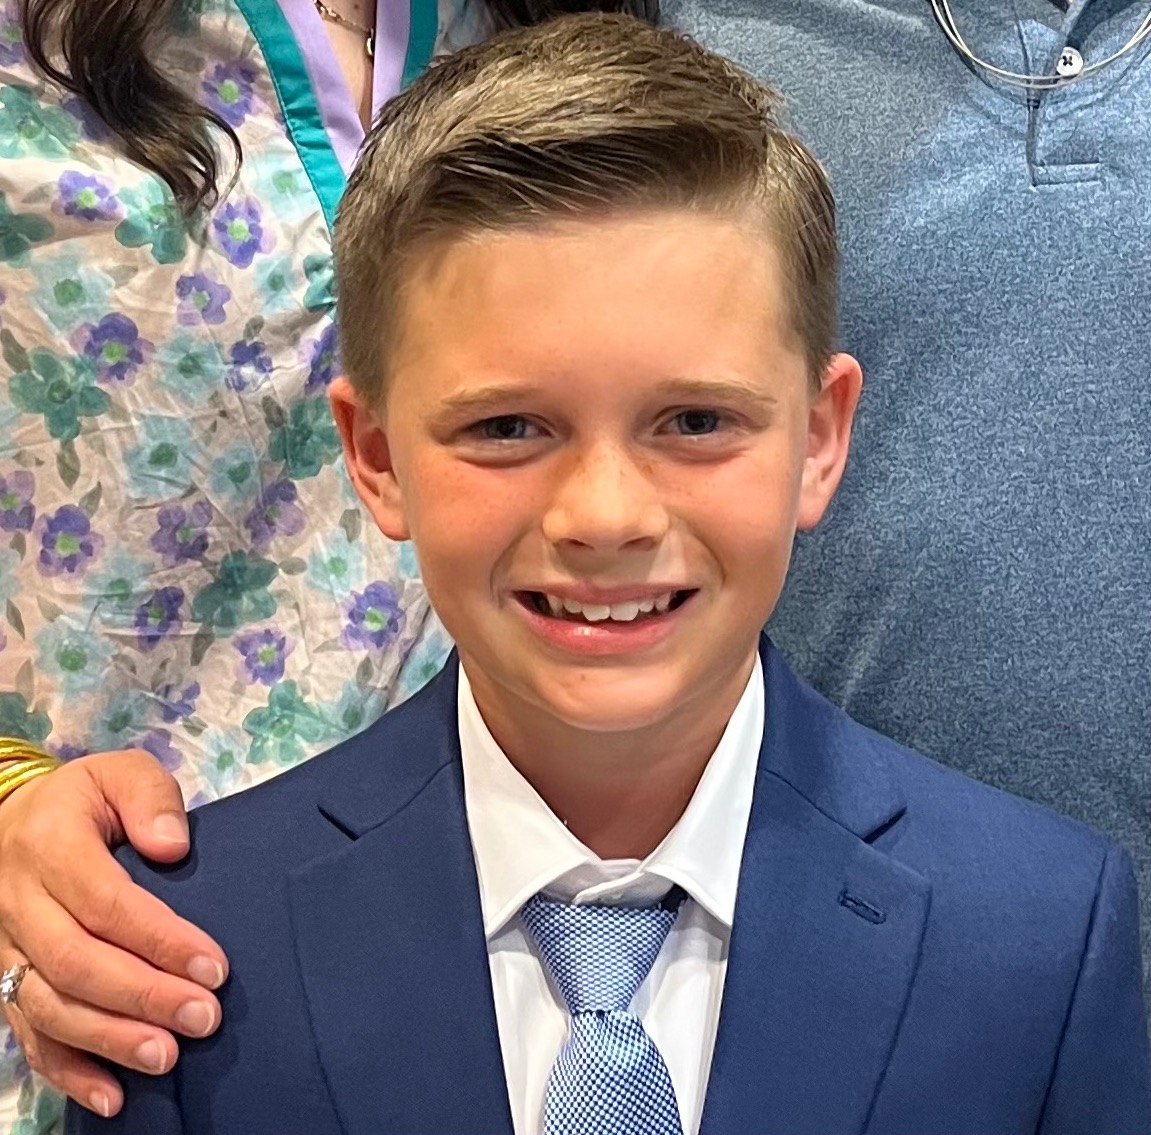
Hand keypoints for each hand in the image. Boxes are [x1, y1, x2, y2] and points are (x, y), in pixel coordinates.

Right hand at [0, 750, 228, 1116]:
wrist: (14, 820)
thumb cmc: (86, 799)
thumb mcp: (120, 773)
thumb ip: (151, 799)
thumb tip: (173, 847)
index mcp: (49, 846)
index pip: (106, 903)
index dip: (160, 940)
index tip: (214, 967)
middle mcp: (18, 904)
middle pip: (77, 963)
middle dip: (144, 997)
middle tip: (204, 1019)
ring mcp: (5, 949)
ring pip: (49, 1007)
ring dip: (109, 1039)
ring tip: (167, 1058)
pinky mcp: (6, 982)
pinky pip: (28, 1035)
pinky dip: (68, 1071)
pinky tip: (112, 1097)